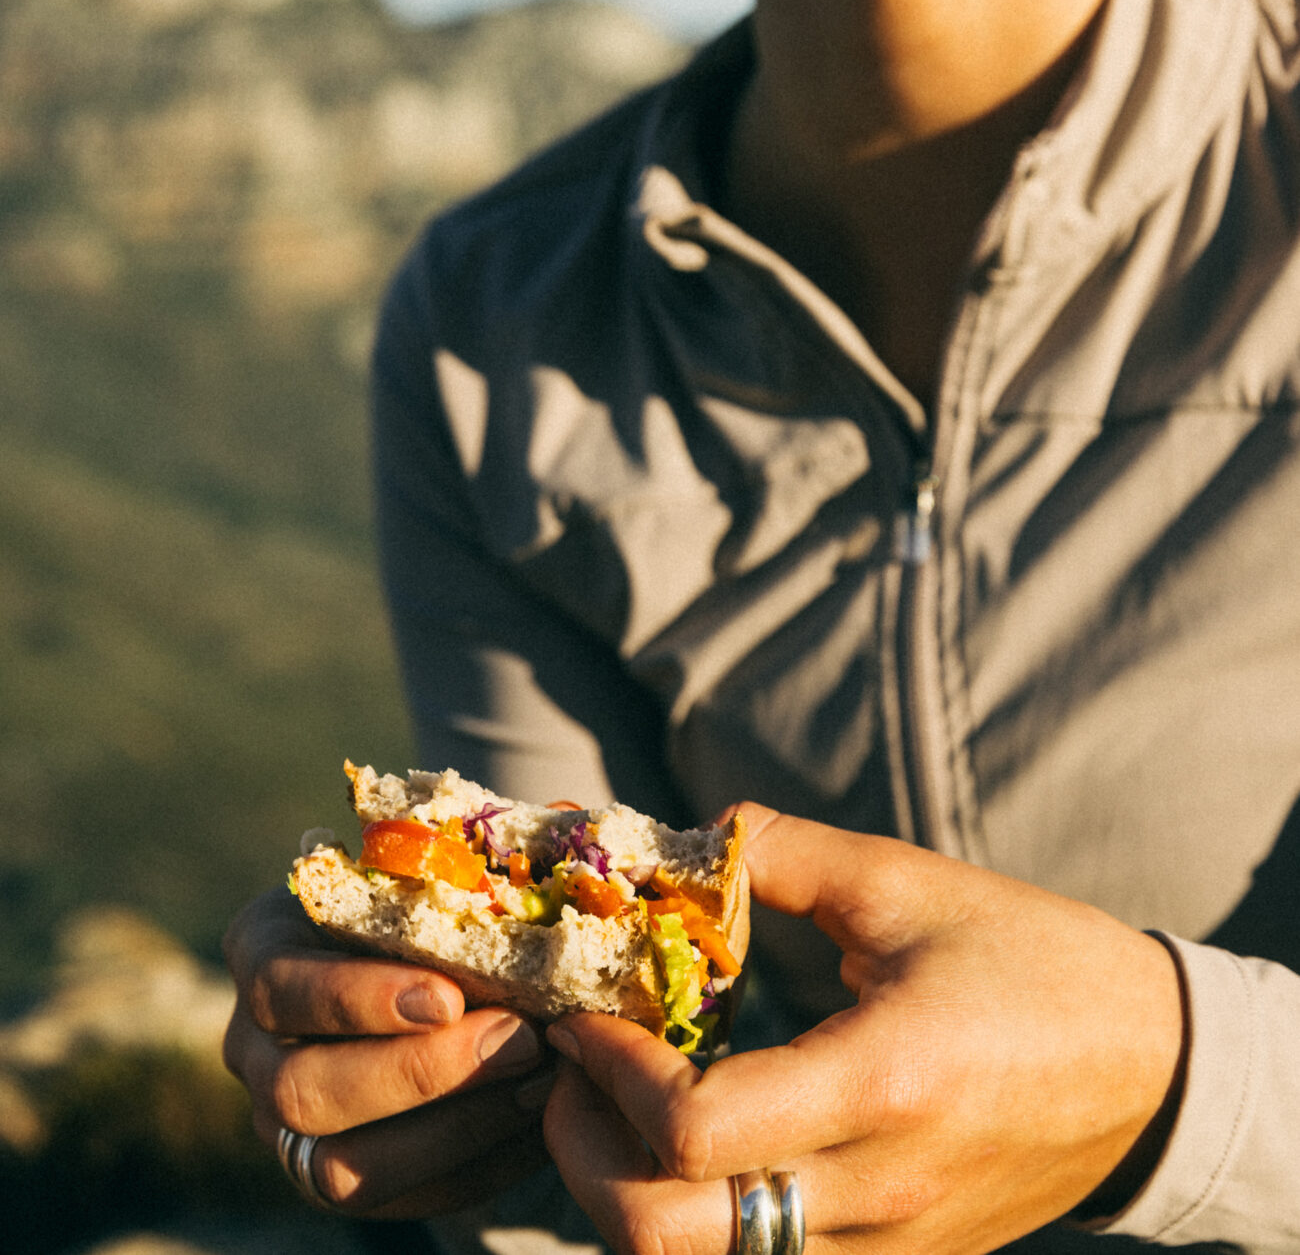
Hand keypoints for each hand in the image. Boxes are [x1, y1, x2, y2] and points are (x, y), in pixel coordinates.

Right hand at [222, 887, 552, 1216]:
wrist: (428, 956)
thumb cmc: (430, 892)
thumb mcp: (430, 862)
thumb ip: (476, 856)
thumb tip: (561, 828)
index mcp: (263, 946)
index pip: (278, 983)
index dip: (358, 998)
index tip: (449, 996)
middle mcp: (254, 1042)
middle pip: (301, 1090)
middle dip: (418, 1075)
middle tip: (518, 1041)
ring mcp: (284, 1121)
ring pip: (338, 1167)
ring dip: (454, 1130)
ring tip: (540, 1083)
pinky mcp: (332, 1176)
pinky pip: (395, 1201)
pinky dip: (474, 1169)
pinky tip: (539, 1124)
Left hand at [542, 805, 1186, 1254]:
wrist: (1150, 1065)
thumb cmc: (1028, 959)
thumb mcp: (902, 883)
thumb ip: (777, 854)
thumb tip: (677, 839)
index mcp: (881, 1081)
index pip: (691, 1127)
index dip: (609, 1071)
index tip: (588, 1014)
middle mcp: (877, 1191)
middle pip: (665, 1237)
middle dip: (585, 1158)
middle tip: (574, 1074)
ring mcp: (888, 1247)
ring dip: (627, 1198)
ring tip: (619, 1111)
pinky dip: (696, 1221)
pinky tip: (694, 1148)